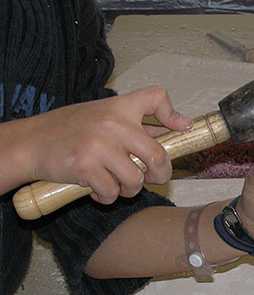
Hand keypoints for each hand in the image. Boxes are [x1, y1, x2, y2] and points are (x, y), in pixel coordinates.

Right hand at [18, 85, 190, 202]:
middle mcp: (112, 123)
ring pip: (136, 180)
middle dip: (159, 175)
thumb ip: (139, 121)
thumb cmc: (72, 131)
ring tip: (116, 184)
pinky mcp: (85, 167)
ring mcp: (99, 145)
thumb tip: (181, 125)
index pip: (156, 97)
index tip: (180, 129)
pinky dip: (108, 197)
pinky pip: (112, 192)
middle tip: (150, 178)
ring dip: (130, 190)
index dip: (173, 115)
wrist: (31, 143)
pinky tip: (98, 190)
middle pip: (158, 155)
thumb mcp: (105, 116)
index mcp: (119, 107)